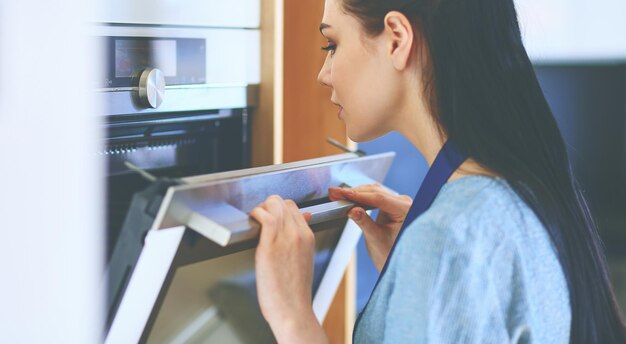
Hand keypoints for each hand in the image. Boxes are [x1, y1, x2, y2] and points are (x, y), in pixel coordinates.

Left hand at [250, 195, 327, 343]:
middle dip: (269, 206)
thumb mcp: (304, 259)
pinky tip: (251, 221)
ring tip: (254, 219)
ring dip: (261, 208)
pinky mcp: (270, 246)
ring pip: (274, 205)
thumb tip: (304, 218)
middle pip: (283, 203)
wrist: (292, 310)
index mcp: (308, 237)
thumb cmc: (294, 290)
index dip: (278, 208)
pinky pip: (265, 217)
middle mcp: (299, 234)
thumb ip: (301, 239)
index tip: (269, 216)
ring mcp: (286, 239)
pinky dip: (256, 213)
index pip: (293, 207)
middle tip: (259, 218)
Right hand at [329, 183, 411, 271]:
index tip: (341, 193)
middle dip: (354, 193)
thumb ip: (364, 222)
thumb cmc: (392, 255)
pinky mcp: (392, 205)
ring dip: (356, 193)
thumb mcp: (376, 239)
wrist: (399, 264)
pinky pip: (375, 197)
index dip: (358, 195)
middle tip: (334, 193)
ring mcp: (399, 203)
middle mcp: (405, 203)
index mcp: (406, 210)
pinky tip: (349, 198)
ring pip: (374, 192)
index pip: (379, 198)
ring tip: (338, 195)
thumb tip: (352, 209)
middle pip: (376, 192)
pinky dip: (361, 197)